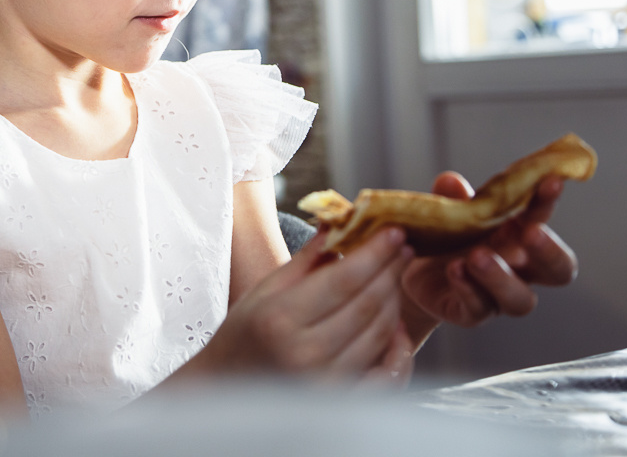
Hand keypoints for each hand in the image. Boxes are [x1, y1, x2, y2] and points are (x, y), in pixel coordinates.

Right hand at [203, 226, 414, 378]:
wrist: (224, 387)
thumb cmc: (242, 334)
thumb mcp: (264, 291)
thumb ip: (305, 260)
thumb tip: (338, 223)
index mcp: (281, 318)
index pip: (343, 280)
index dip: (374, 254)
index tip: (394, 232)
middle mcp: (305, 353)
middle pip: (366, 305)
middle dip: (390, 272)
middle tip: (403, 249)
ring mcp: (324, 383)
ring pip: (379, 334)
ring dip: (393, 302)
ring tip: (393, 278)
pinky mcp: (338, 403)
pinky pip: (385, 375)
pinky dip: (397, 350)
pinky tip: (397, 327)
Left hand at [400, 172, 577, 335]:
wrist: (410, 268)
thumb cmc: (444, 236)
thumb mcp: (448, 212)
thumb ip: (452, 197)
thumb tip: (451, 181)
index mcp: (520, 236)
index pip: (543, 219)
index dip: (549, 201)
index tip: (550, 181)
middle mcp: (520, 270)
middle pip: (559, 270)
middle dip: (549, 251)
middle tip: (532, 233)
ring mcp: (499, 297)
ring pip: (520, 298)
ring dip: (501, 276)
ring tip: (477, 256)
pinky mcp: (471, 314)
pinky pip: (477, 308)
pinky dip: (467, 288)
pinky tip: (454, 270)